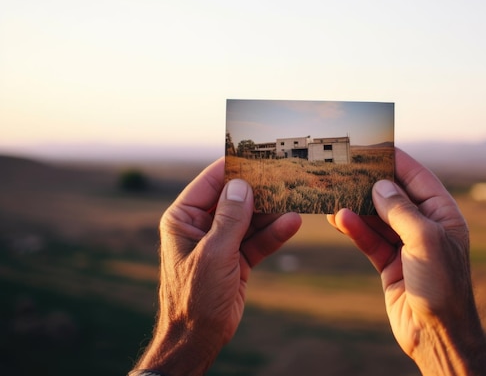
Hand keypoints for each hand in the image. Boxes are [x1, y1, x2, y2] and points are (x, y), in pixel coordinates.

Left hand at [134, 157, 301, 375]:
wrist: (198, 337)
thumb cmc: (194, 296)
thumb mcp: (213, 253)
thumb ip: (231, 218)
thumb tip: (242, 184)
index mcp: (183, 219)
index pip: (211, 182)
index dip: (235, 168)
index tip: (259, 155)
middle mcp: (201, 226)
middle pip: (235, 199)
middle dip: (260, 190)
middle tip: (285, 176)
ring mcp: (220, 242)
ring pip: (250, 219)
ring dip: (271, 212)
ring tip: (296, 197)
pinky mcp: (237, 259)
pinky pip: (258, 240)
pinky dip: (274, 233)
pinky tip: (292, 222)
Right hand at [328, 149, 485, 374]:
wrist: (436, 334)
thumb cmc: (442, 286)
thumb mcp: (426, 241)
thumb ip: (401, 211)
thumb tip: (381, 185)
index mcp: (444, 215)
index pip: (418, 178)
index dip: (397, 161)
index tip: (374, 146)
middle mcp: (426, 226)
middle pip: (394, 196)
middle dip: (371, 183)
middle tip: (346, 167)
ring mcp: (407, 245)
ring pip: (378, 218)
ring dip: (357, 207)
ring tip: (334, 192)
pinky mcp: (390, 263)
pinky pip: (370, 239)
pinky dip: (355, 229)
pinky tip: (339, 219)